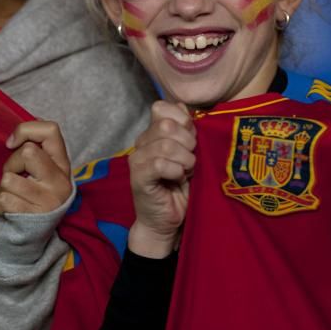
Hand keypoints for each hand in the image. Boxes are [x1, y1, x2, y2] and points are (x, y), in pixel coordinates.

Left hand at [0, 120, 71, 215]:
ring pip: (8, 179)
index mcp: (62, 163)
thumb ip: (37, 150)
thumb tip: (22, 127)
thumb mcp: (44, 172)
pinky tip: (6, 209)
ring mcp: (48, 199)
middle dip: (10, 164)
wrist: (36, 237)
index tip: (11, 143)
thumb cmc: (36, 196)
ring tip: (10, 196)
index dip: (26, 129)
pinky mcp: (34, 217)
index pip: (51, 130)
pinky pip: (3, 199)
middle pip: (27, 152)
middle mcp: (60, 180)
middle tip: (13, 177)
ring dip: (1, 188)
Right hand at [127, 101, 196, 258]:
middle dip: (187, 141)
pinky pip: (159, 164)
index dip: (183, 120)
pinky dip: (175, 171)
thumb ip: (186, 130)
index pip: (162, 107)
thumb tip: (184, 107)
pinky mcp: (138, 177)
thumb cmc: (181, 188)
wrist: (167, 221)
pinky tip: (178, 179)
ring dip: (184, 159)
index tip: (193, 139)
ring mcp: (137, 159)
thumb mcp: (190, 154)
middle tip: (192, 159)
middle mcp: (142, 142)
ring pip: (164, 145)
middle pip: (165, 124)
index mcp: (153, 133)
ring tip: (186, 171)